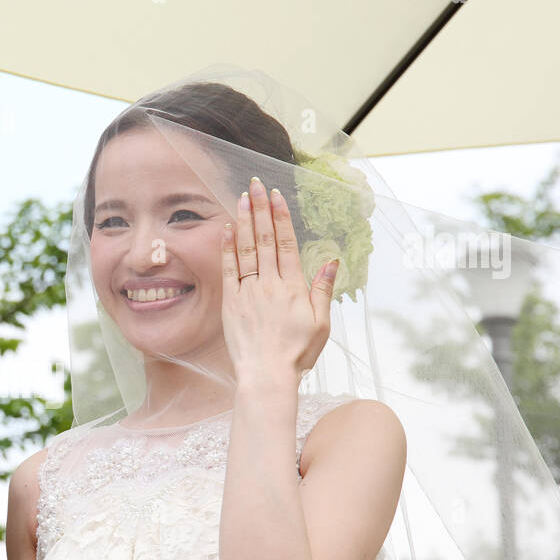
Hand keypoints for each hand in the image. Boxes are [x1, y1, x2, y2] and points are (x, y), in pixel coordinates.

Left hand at [221, 177, 337, 385]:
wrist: (266, 375)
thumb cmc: (296, 352)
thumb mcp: (320, 323)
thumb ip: (322, 290)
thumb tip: (331, 260)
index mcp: (293, 287)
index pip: (287, 244)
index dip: (281, 217)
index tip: (276, 196)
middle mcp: (269, 284)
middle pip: (265, 240)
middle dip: (260, 209)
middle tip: (255, 184)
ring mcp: (248, 292)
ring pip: (247, 250)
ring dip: (245, 221)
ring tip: (241, 198)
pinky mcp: (231, 303)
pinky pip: (229, 270)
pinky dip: (228, 248)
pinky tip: (227, 229)